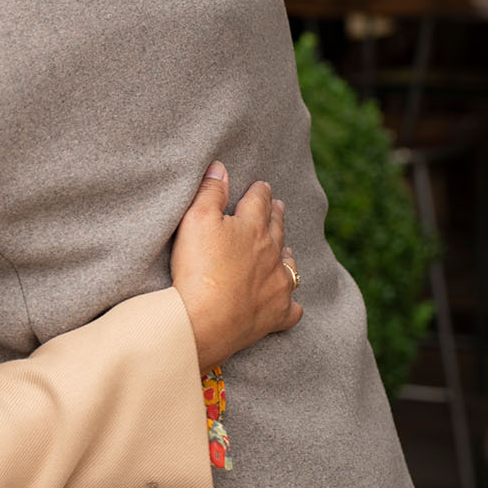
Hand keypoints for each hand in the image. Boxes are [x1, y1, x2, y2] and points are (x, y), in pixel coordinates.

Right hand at [170, 161, 302, 371]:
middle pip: (277, 229)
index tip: (262, 185)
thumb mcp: (195, 220)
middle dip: (276, 215)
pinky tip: (288, 301)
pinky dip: (291, 302)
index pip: (259, 202)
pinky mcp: (277, 314)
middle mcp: (272, 253)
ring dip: (286, 254)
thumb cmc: (198, 267)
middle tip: (278, 206)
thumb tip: (219, 167)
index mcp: (253, 228)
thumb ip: (209, 191)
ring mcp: (278, 285)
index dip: (260, 191)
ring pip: (289, 265)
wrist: (204, 320)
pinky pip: (292, 308)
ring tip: (286, 248)